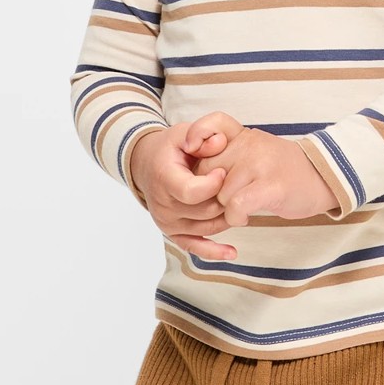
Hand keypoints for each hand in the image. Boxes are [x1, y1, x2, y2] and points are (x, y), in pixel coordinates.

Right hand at [129, 125, 239, 259]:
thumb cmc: (170, 148)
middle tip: (235, 185)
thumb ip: (202, 134)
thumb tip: (219, 143)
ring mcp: (167, 222)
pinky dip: (214, 251)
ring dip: (227, 216)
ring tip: (235, 200)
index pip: (192, 192)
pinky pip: (194, 246)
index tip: (223, 171)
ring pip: (208, 226)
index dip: (214, 183)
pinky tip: (231, 252)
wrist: (148, 164)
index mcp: (164, 178)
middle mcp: (163, 204)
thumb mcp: (183, 132)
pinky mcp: (172, 233)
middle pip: (205, 211)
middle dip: (226, 198)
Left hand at [182, 111, 338, 226]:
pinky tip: (245, 216)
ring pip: (220, 192)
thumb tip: (195, 174)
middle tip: (227, 199)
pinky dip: (235, 216)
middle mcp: (251, 145)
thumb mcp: (256, 151)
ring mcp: (260, 164)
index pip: (213, 123)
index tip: (192, 151)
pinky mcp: (271, 186)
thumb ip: (228, 155)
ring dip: (226, 208)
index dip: (197, 135)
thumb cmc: (284, 171)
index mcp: (245, 135)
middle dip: (210, 191)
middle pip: (208, 170)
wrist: (324, 179)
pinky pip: (235, 205)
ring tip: (242, 207)